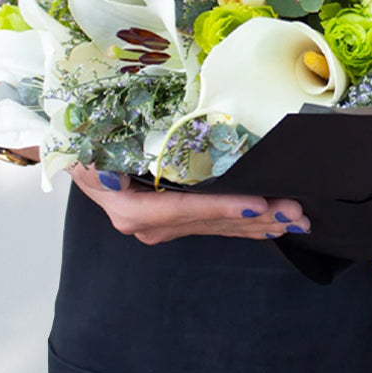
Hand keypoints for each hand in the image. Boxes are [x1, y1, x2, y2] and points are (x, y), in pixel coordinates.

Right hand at [69, 164, 310, 244]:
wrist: (76, 153)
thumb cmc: (85, 145)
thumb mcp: (91, 149)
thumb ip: (105, 164)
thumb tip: (123, 173)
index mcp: (130, 207)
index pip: (182, 208)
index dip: (220, 208)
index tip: (257, 205)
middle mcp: (149, 222)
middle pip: (210, 222)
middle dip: (257, 218)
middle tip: (296, 213)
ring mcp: (163, 224)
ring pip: (219, 227)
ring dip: (260, 222)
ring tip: (296, 219)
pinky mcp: (175, 219)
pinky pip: (215, 224)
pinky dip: (245, 222)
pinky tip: (271, 222)